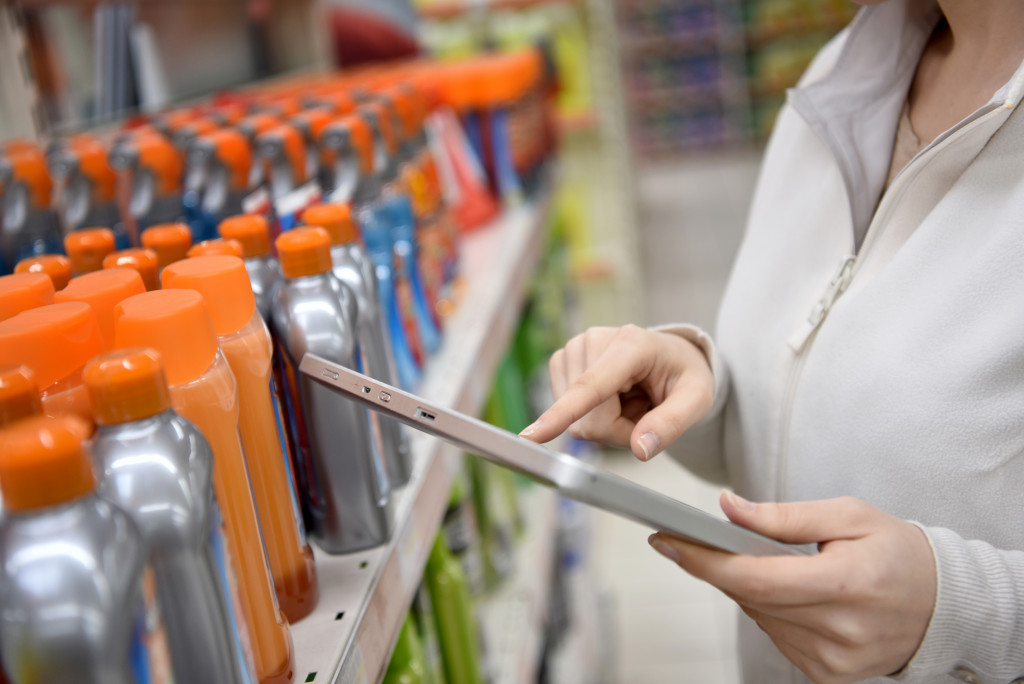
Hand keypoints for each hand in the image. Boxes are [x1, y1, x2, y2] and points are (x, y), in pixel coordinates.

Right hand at [519, 325, 713, 460]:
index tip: (531, 435)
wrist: (670, 357)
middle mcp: (594, 340)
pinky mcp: (561, 362)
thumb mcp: (698, 399)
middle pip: (589, 418)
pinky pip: (570, 415)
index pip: (592, 387)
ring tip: (630, 400)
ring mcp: (572, 349)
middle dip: (618, 430)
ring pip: (577, 421)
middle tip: (645, 410)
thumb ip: (672, 424)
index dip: (563, 413)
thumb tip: (639, 449)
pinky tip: (612, 398)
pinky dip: (593, 416)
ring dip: (606, 423)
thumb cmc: (684, 375)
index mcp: (631, 344)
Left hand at [649, 493, 936, 683]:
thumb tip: (728, 509)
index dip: (704, 561)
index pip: (756, 579)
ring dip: (745, 587)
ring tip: (758, 561)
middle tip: (689, 538)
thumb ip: (785, 516)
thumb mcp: (848, 515)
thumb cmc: (897, 551)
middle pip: (750, 599)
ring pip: (759, 618)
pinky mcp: (829, 676)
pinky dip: (768, 610)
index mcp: (848, 584)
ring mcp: (834, 661)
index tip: (665, 540)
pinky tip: (785, 591)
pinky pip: (776, 637)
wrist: (943, 605)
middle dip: (714, 566)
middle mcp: (841, 631)